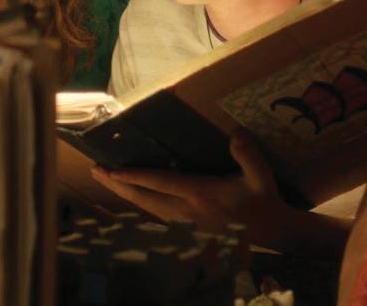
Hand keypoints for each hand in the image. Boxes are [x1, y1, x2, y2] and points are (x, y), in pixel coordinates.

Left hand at [90, 131, 296, 246]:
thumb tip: (236, 134)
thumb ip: (249, 156)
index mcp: (200, 194)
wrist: (271, 232)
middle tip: (96, 170)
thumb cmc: (263, 201)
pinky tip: (129, 194)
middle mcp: (186, 210)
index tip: (114, 170)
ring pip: (146, 208)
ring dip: (124, 193)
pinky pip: (154, 214)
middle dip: (117, 184)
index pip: (160, 184)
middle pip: (143, 198)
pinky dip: (137, 202)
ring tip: (105, 178)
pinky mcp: (186, 227)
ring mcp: (184, 221)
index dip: (136, 176)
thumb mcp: (261, 177)